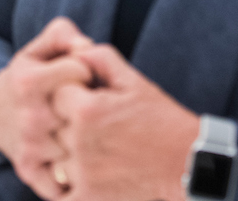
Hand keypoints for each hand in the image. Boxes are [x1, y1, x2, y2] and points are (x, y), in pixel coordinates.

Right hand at [0, 18, 94, 199]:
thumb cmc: (27, 77)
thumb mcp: (38, 49)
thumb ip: (63, 35)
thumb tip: (86, 46)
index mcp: (28, 81)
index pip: (80, 70)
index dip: (84, 70)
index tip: (79, 75)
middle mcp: (29, 116)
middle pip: (83, 109)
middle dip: (89, 104)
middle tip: (83, 103)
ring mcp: (30, 146)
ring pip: (82, 141)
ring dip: (87, 136)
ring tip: (80, 127)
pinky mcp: (30, 170)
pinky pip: (65, 177)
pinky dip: (75, 172)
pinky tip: (77, 158)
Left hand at [51, 44, 198, 200]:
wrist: (186, 164)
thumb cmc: (160, 119)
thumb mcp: (133, 80)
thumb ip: (99, 58)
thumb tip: (74, 51)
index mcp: (87, 110)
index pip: (55, 94)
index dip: (70, 95)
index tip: (87, 100)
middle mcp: (80, 142)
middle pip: (51, 126)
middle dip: (66, 123)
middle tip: (91, 126)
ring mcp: (82, 174)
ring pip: (52, 157)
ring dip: (66, 153)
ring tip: (92, 149)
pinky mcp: (87, 198)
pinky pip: (58, 191)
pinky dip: (63, 184)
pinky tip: (83, 173)